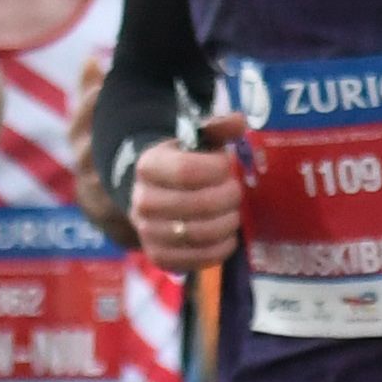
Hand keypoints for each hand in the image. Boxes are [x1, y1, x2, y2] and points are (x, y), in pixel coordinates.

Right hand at [123, 139, 242, 274]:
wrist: (158, 195)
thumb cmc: (186, 164)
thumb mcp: (197, 141)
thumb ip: (218, 128)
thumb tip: (238, 121)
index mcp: (149, 166)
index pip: (187, 171)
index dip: (217, 169)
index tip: (225, 165)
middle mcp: (142, 200)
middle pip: (200, 205)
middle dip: (229, 196)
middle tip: (234, 190)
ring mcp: (147, 232)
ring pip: (201, 234)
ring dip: (229, 222)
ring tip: (231, 212)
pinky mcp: (160, 257)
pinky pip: (199, 259)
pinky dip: (222, 248)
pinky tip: (226, 234)